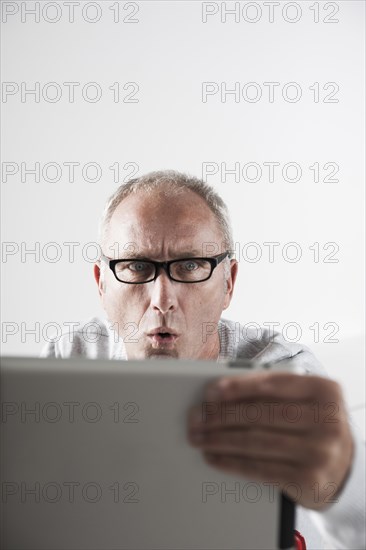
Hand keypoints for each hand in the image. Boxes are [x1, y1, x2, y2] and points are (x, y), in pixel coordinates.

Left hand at [187, 371, 353, 509]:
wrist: (345, 468)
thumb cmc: (314, 426)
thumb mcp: (305, 400)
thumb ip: (272, 390)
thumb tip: (222, 392)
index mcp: (325, 392)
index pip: (273, 385)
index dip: (238, 387)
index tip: (211, 391)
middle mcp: (326, 421)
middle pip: (260, 414)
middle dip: (221, 415)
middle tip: (197, 415)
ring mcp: (318, 452)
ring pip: (254, 442)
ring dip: (219, 439)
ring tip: (198, 435)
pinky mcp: (307, 479)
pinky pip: (259, 468)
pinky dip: (230, 462)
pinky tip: (214, 456)